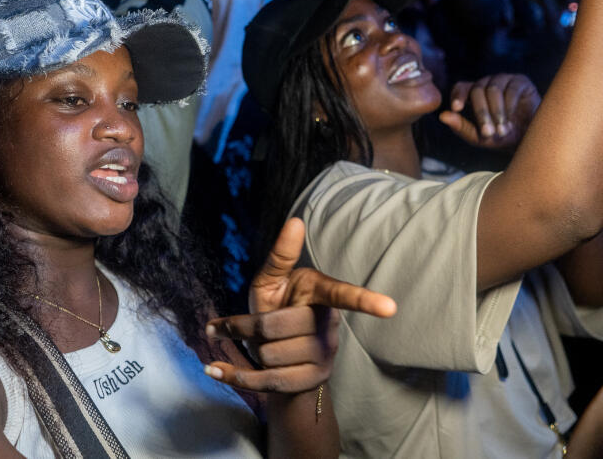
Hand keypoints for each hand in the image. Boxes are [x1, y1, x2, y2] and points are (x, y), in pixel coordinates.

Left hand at [204, 218, 396, 392]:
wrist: (278, 359)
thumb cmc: (276, 310)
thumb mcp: (271, 282)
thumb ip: (280, 256)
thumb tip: (295, 221)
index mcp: (321, 295)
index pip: (343, 296)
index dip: (365, 300)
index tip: (389, 308)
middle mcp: (329, 326)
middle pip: (276, 326)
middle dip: (248, 327)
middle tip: (246, 326)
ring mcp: (323, 356)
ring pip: (270, 355)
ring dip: (247, 350)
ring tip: (254, 346)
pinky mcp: (310, 381)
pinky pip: (267, 381)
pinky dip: (234, 376)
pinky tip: (213, 370)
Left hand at [440, 74, 539, 149]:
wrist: (529, 139)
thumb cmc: (500, 137)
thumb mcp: (478, 137)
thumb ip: (460, 127)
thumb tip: (442, 116)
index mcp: (473, 93)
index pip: (461, 87)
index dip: (458, 95)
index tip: (457, 108)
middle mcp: (487, 83)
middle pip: (477, 90)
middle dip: (481, 113)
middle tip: (488, 133)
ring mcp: (504, 79)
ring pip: (493, 90)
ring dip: (496, 112)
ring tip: (502, 130)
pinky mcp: (521, 81)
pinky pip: (511, 89)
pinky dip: (509, 106)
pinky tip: (512, 119)